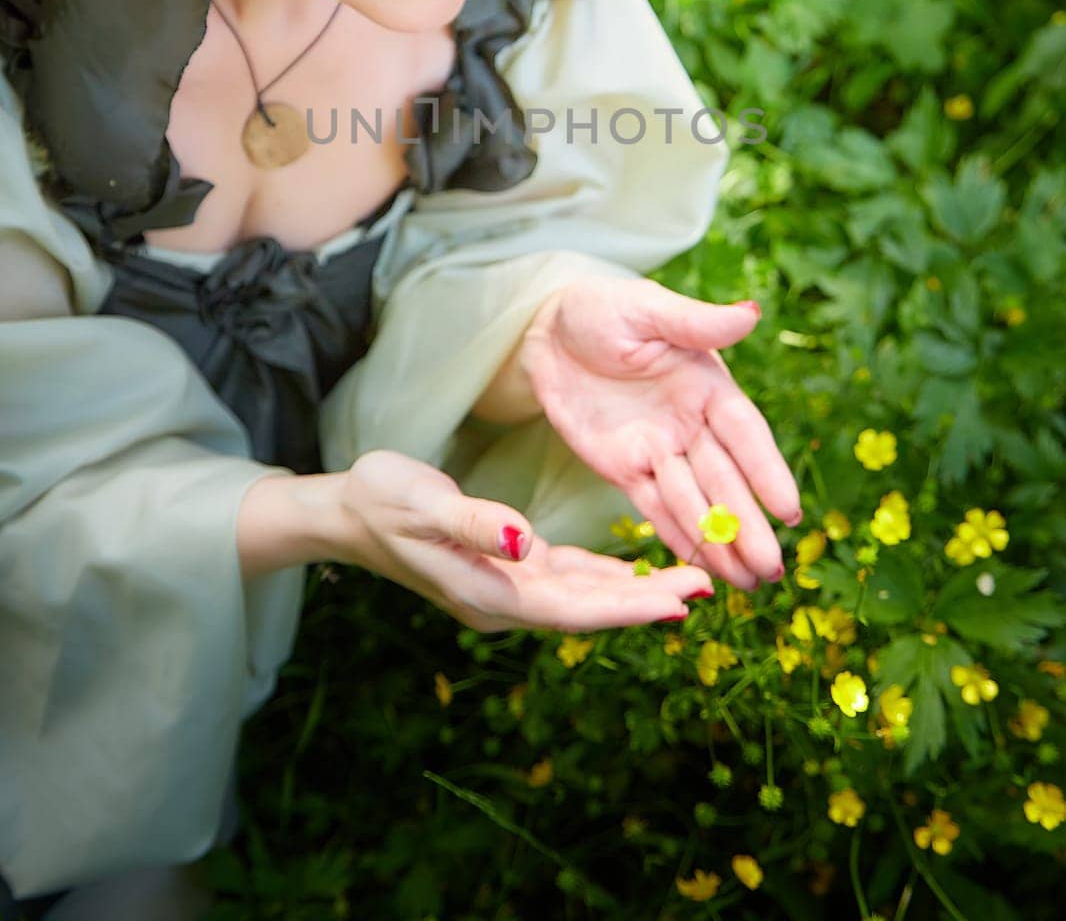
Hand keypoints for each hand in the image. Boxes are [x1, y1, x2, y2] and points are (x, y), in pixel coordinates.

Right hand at [339, 449, 715, 632]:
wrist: (344, 514)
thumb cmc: (379, 501)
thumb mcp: (422, 502)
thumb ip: (474, 522)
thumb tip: (523, 542)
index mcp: (486, 593)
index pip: (571, 607)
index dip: (627, 607)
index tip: (678, 603)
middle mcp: (502, 601)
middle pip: (586, 608)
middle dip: (646, 601)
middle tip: (707, 589)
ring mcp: (504, 589)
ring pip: (582, 597)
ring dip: (632, 592)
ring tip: (688, 583)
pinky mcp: (506, 569)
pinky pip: (565, 580)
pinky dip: (603, 578)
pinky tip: (634, 573)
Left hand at [518, 276, 801, 588]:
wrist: (546, 328)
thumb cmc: (603, 307)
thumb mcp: (647, 309)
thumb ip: (696, 322)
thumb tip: (752, 314)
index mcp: (707, 383)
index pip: (744, 433)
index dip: (766, 471)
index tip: (790, 511)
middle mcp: (690, 422)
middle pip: (724, 480)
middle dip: (748, 525)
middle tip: (774, 570)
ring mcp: (658, 448)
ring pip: (694, 502)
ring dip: (721, 543)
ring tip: (750, 584)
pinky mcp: (623, 467)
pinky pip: (654, 507)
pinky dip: (678, 536)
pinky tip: (704, 570)